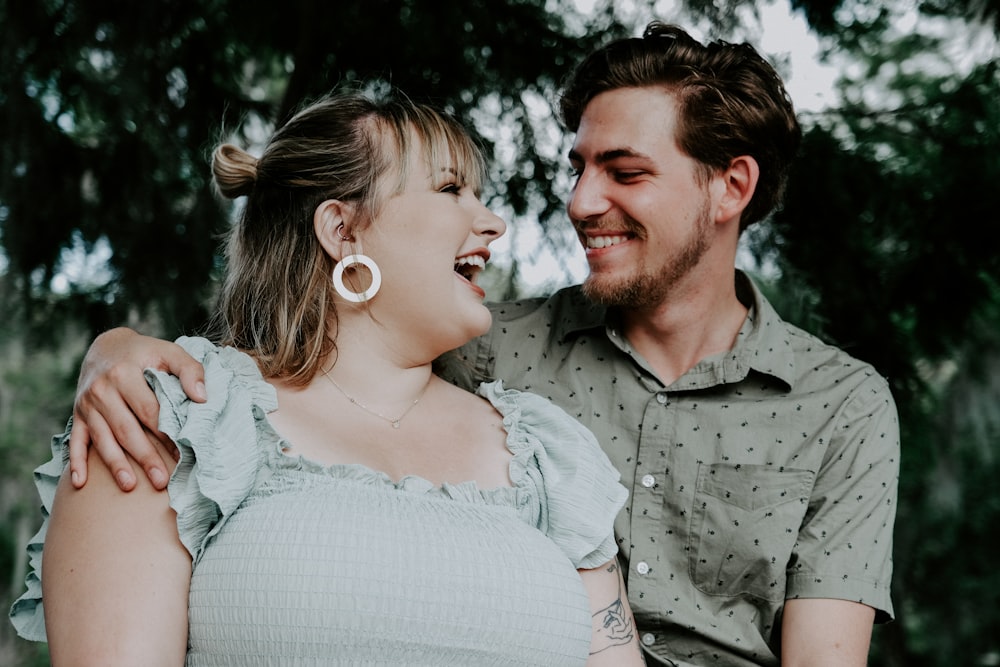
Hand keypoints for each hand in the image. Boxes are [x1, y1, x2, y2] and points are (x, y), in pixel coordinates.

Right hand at [68, 328, 206, 491]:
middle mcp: (102, 390)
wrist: (107, 346)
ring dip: (116, 464)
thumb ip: (189, 370)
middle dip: (144, 456)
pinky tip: (80, 483)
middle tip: (161, 481)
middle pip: (126, 429)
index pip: (149, 410)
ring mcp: (87, 404)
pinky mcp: (78, 414)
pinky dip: (77, 462)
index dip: (166, 433)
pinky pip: (76, 440)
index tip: (182, 453)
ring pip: (103, 439)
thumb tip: (201, 397)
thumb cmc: (145, 353)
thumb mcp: (169, 352)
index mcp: (125, 374)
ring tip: (130, 486)